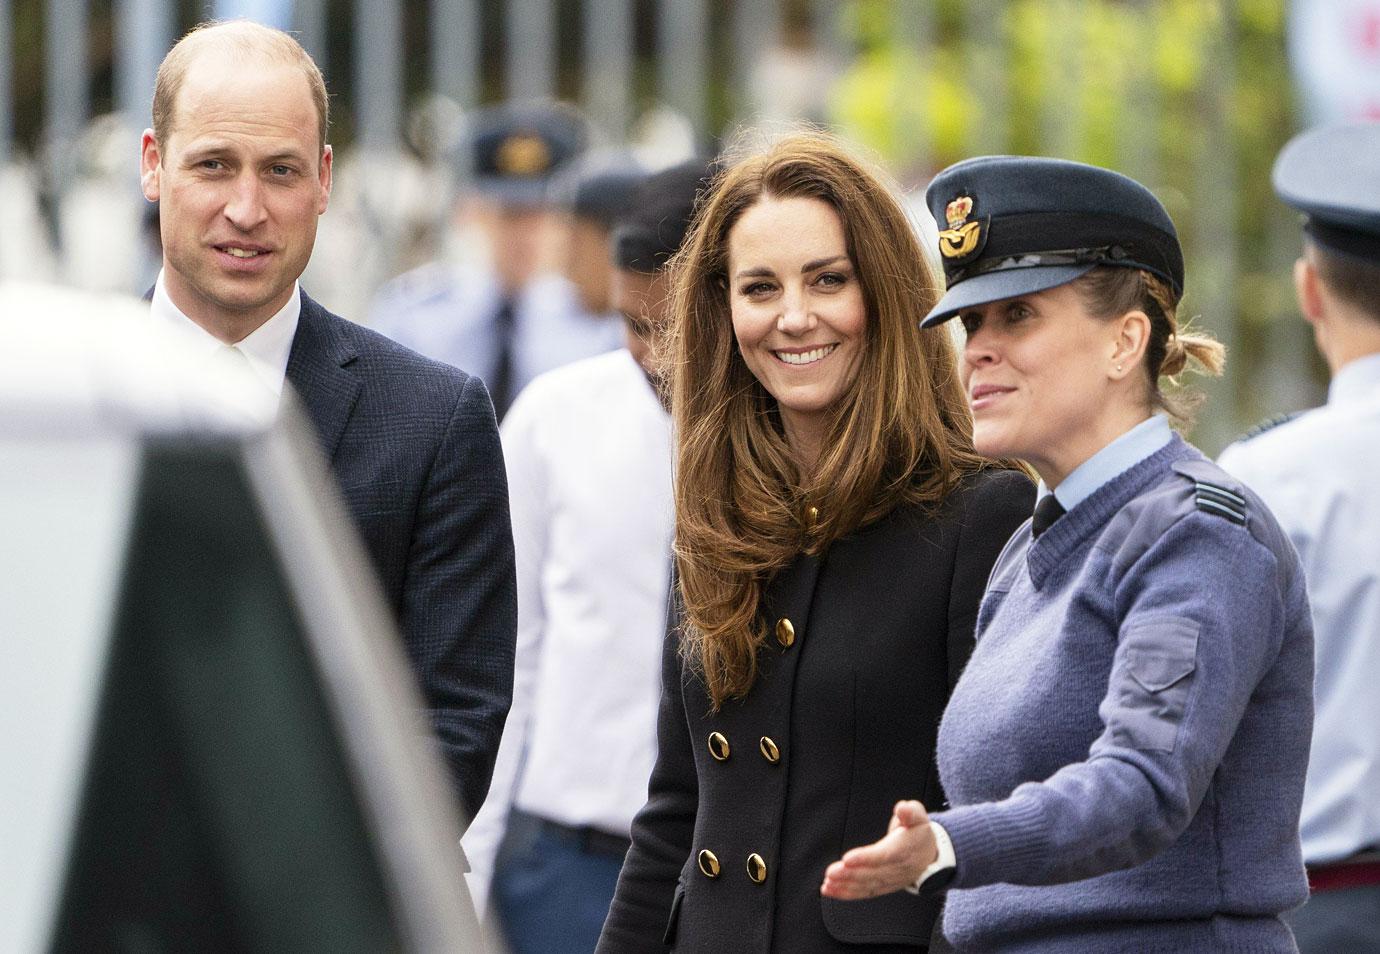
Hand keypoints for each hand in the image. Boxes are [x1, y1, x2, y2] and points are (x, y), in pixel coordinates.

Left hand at [820, 800, 936, 899]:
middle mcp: (897, 869)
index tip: (847, 859)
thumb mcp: (919, 816)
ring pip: (866, 885)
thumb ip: (911, 812)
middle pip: (872, 873)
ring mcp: (889, 880)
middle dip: (850, 874)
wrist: (929, 855)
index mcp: (905, 850)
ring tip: (828, 884)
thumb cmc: (919, 832)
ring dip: (845, 886)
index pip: (884, 856)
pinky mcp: (882, 886)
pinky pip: (864, 892)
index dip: (865, 858)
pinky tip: (830, 890)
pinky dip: (847, 893)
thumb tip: (902, 808)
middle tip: (831, 873)